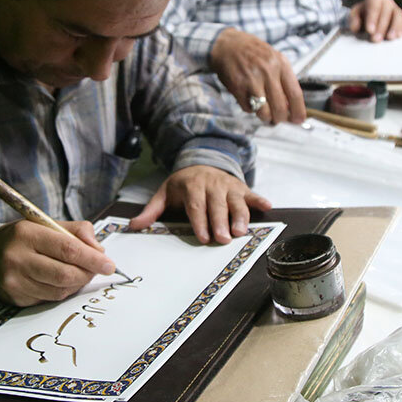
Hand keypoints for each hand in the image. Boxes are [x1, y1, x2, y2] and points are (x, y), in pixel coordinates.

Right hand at [0, 219, 112, 305]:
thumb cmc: (26, 238)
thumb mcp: (47, 224)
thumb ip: (77, 231)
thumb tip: (99, 250)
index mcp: (27, 234)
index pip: (67, 249)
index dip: (92, 259)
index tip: (109, 264)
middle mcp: (17, 258)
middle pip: (65, 274)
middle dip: (87, 274)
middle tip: (98, 269)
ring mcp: (15, 281)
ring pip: (60, 291)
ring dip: (77, 284)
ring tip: (79, 273)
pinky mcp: (16, 297)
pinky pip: (50, 299)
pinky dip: (63, 291)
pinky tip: (62, 281)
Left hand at [130, 165, 272, 243]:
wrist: (201, 162)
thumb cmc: (183, 185)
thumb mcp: (165, 193)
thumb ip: (151, 211)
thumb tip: (134, 226)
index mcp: (192, 185)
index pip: (196, 205)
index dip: (200, 221)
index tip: (203, 237)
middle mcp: (212, 184)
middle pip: (217, 205)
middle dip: (220, 222)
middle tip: (223, 239)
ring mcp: (228, 185)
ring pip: (235, 201)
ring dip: (240, 215)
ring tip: (241, 232)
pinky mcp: (241, 188)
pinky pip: (251, 194)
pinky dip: (259, 200)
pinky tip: (267, 206)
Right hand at [209, 27, 305, 124]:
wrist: (228, 45)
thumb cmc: (254, 53)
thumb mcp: (274, 60)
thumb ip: (283, 80)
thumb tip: (290, 107)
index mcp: (281, 64)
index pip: (295, 94)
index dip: (298, 111)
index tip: (298, 120)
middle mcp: (268, 72)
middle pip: (280, 107)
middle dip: (280, 118)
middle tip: (278, 119)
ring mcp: (252, 80)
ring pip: (264, 112)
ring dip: (265, 117)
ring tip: (264, 112)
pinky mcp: (238, 87)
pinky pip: (248, 108)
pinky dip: (250, 108)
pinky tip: (249, 98)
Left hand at [348, 0, 401, 41]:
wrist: (368, 17)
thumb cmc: (361, 15)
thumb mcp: (354, 16)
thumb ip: (353, 20)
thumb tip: (355, 27)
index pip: (374, 5)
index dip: (372, 18)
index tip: (369, 30)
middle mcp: (387, 1)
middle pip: (387, 12)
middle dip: (381, 27)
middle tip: (376, 39)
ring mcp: (396, 8)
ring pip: (398, 15)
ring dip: (394, 27)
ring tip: (389, 38)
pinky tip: (398, 36)